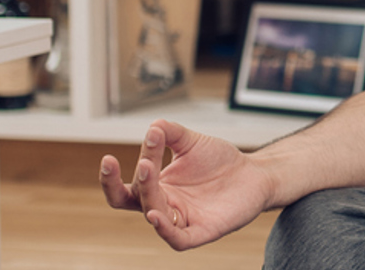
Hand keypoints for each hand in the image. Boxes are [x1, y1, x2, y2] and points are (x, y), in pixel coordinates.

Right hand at [100, 120, 276, 250]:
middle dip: (128, 184)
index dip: (112, 178)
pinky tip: (156, 216)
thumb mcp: (192, 142)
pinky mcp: (203, 230)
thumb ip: (171, 133)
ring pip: (155, 216)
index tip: (110, 157)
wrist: (254, 174)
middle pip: (135, 202)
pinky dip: (165, 230)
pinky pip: (178, 239)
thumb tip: (153, 126)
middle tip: (144, 161)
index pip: (126, 188)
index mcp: (159, 187)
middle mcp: (167, 205)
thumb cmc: (221, 162)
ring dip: (148, 195)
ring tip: (148, 170)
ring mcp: (184, 220)